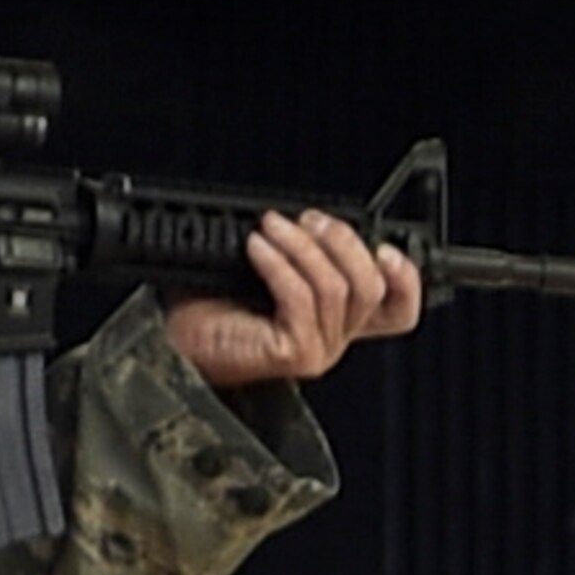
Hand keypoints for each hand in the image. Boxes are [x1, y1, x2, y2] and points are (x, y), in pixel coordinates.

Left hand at [165, 209, 421, 387]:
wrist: (170, 340)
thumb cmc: (208, 305)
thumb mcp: (265, 267)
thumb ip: (301, 251)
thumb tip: (313, 218)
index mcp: (335, 319)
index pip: (397, 308)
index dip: (405, 277)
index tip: (382, 245)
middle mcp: (333, 338)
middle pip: (372, 287)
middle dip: (342, 241)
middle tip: (306, 220)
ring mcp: (317, 350)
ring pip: (338, 289)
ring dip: (302, 246)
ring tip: (270, 228)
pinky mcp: (294, 355)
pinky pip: (302, 298)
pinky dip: (279, 265)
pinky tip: (256, 249)